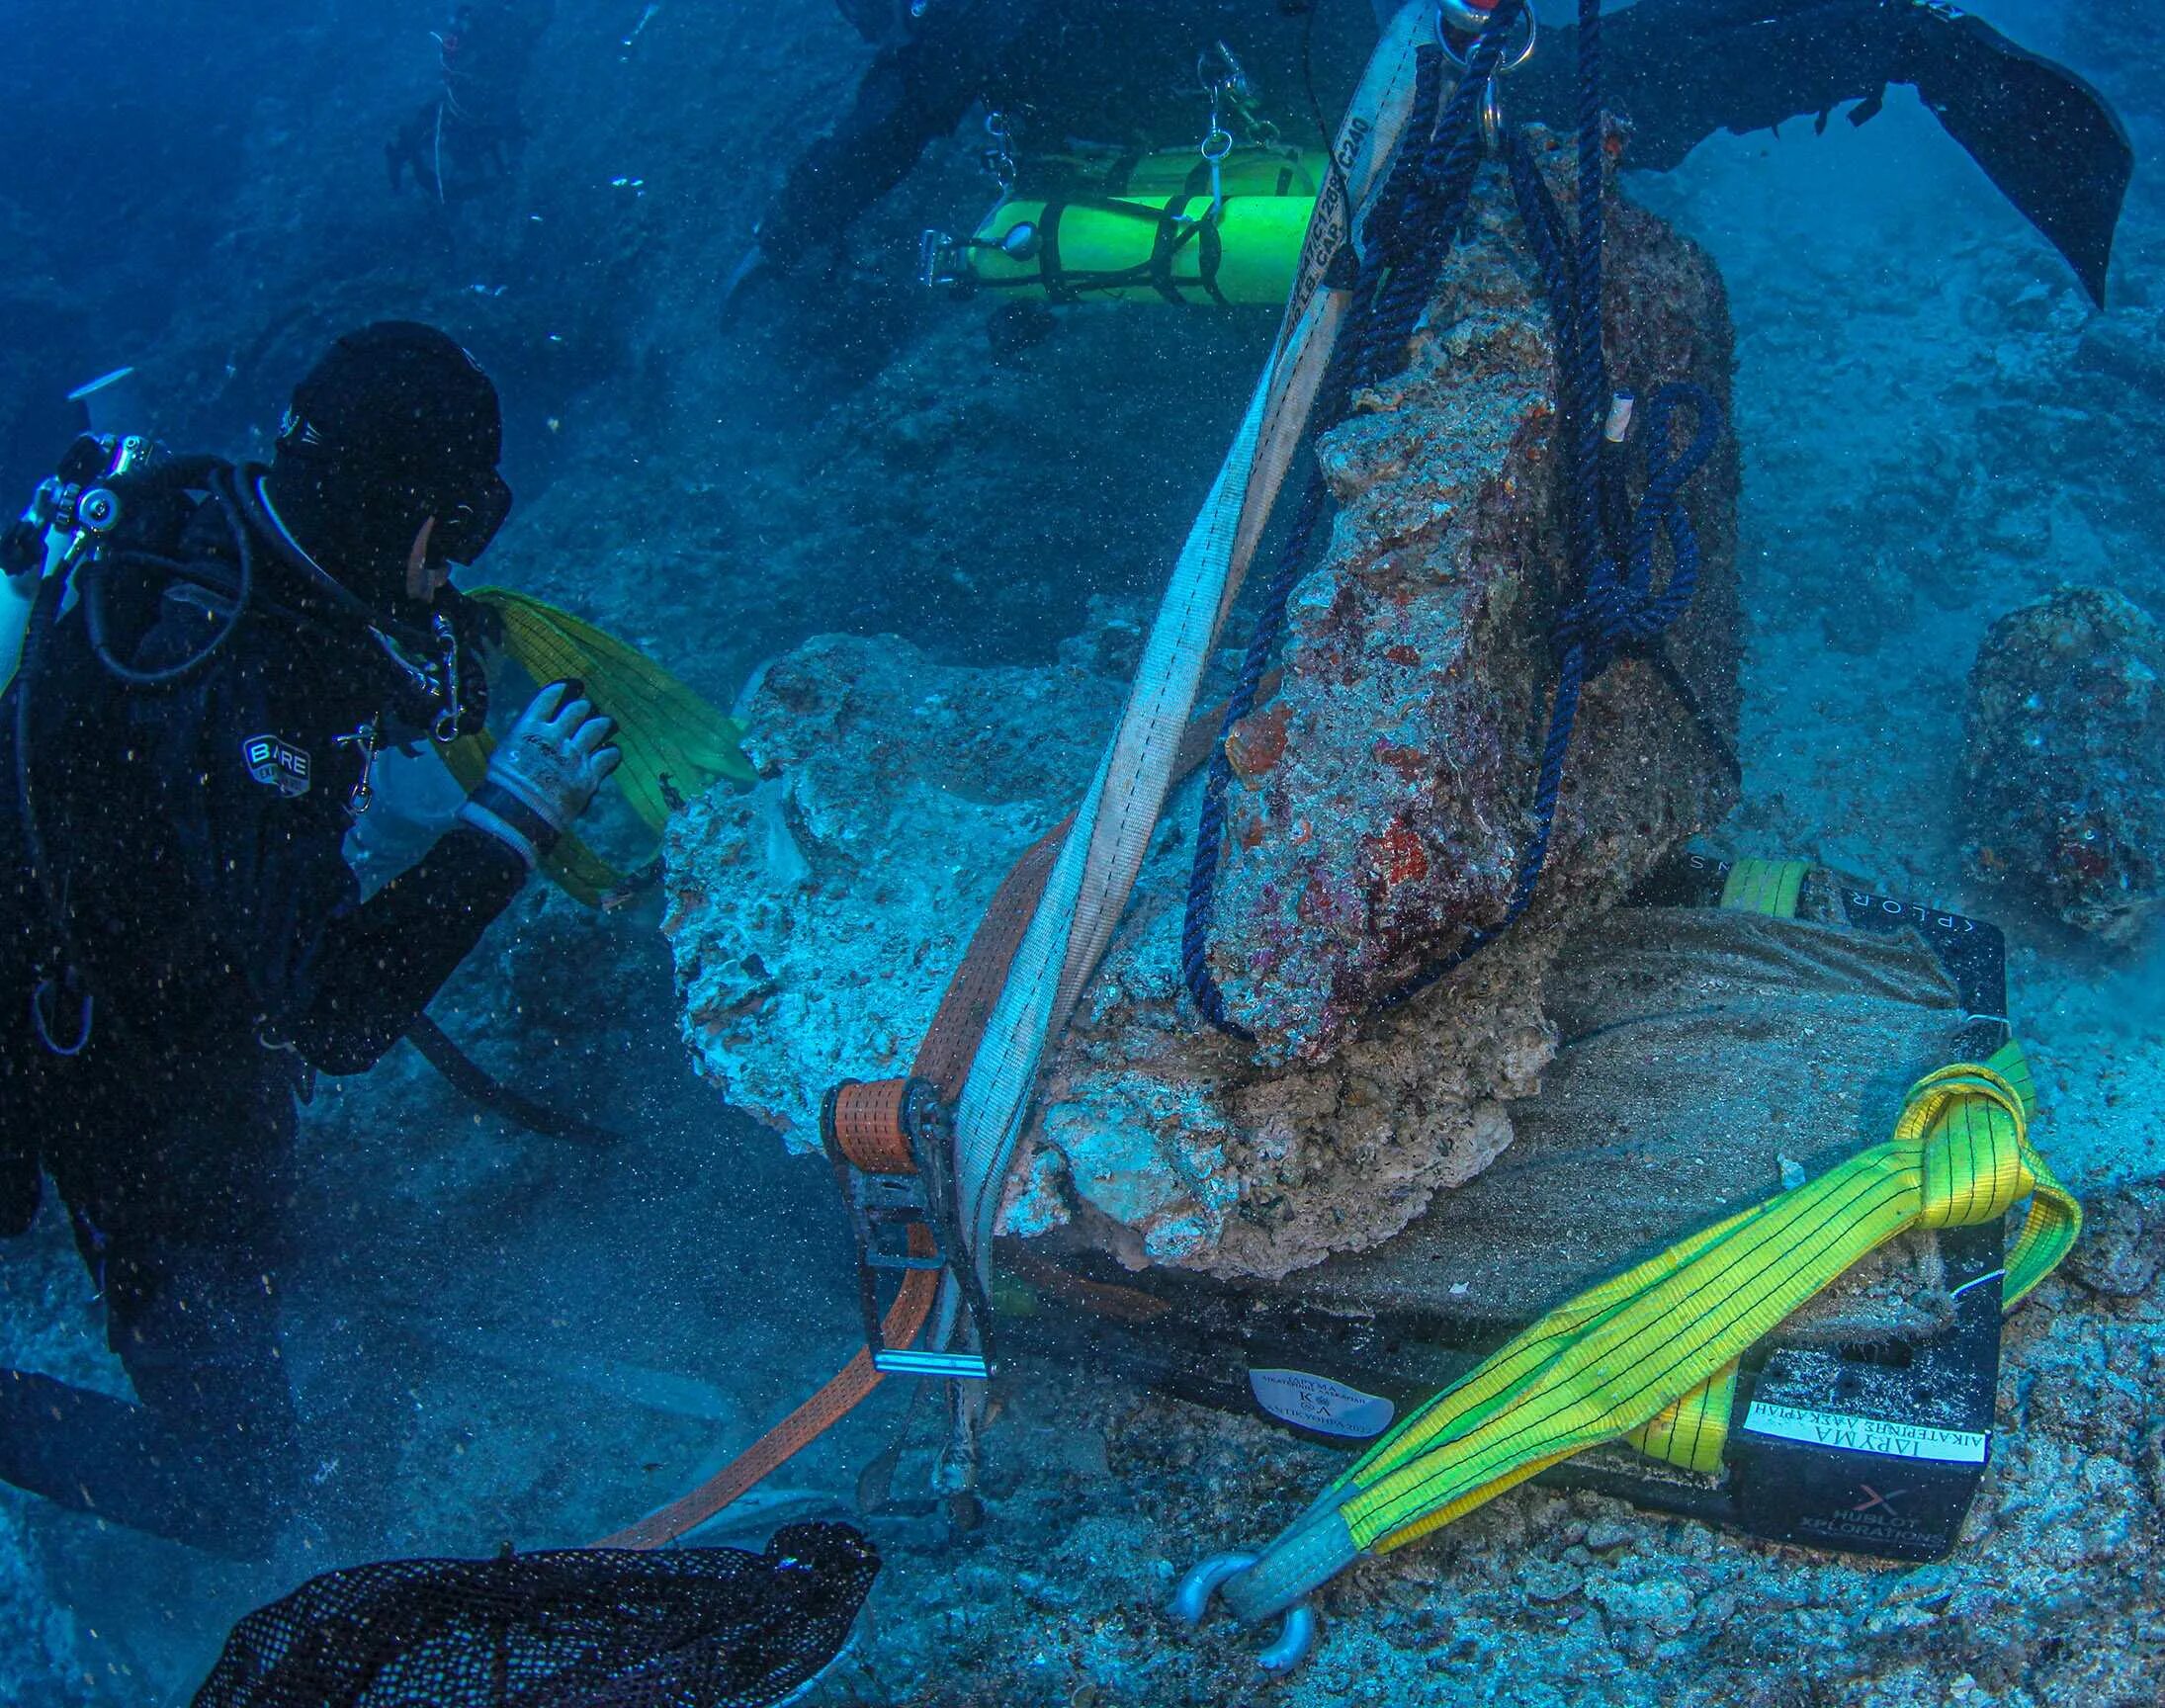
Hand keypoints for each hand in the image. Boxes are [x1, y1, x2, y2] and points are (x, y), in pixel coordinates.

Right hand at [457, 680, 621, 866]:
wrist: (517, 812)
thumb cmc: (503, 785)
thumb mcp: (506, 752)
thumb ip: (525, 738)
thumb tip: (532, 734)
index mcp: (530, 726)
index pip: (550, 696)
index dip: (563, 688)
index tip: (571, 686)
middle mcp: (555, 735)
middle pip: (578, 709)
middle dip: (584, 707)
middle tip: (587, 709)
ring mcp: (574, 754)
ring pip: (597, 727)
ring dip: (603, 723)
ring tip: (607, 724)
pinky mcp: (588, 774)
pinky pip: (608, 756)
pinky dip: (612, 753)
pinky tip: (613, 753)